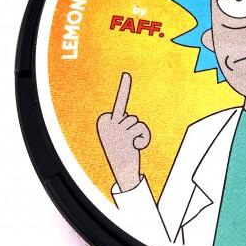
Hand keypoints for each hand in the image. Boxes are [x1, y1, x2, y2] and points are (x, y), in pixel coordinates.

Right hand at [96, 72, 150, 192]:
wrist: (122, 172)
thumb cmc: (121, 149)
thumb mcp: (116, 127)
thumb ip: (120, 109)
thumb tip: (126, 73)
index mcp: (101, 119)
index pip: (121, 108)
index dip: (126, 123)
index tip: (118, 135)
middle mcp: (105, 123)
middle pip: (131, 116)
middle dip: (133, 128)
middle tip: (125, 143)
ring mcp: (114, 130)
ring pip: (137, 122)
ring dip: (139, 134)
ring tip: (130, 146)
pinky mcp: (124, 136)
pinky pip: (142, 129)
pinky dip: (144, 138)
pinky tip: (136, 147)